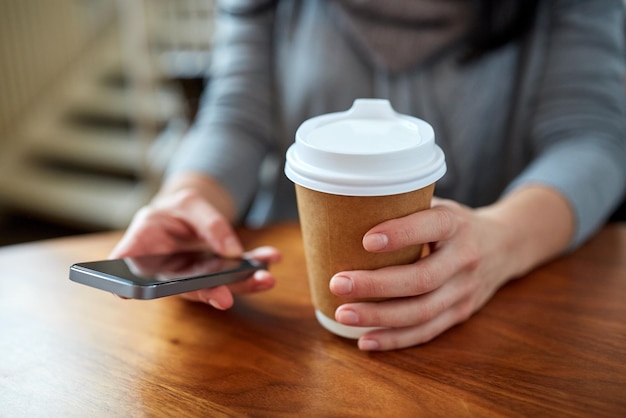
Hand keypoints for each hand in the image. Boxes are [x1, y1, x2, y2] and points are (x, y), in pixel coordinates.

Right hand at [110, 188, 279, 308]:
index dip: (125, 286)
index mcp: (140, 251)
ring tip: (264, 279)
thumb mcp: (188, 203)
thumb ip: (208, 223)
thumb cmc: (175, 209)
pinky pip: (235, 272)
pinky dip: (254, 266)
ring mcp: (193, 277)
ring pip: (215, 285)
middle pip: (183, 287)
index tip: (125, 294)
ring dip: (242, 284)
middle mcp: (165, 272)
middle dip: (208, 293)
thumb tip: (233, 251)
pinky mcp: (215, 274)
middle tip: (224, 299)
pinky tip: (272, 260)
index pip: (129, 273)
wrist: (187, 214)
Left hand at [329, 186, 573, 350]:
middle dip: (377, 285)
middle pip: (422, 279)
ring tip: (343, 314)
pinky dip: (394, 339)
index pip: (432, 227)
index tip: (365, 241)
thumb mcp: (438, 204)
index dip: (401, 234)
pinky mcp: (460, 313)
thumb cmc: (453, 223)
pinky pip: (426, 331)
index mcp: (456, 224)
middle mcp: (464, 258)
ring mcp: (465, 290)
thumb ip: (404, 207)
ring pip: (422, 311)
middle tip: (338, 284)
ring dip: (379, 317)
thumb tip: (347, 209)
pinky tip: (364, 340)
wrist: (505, 245)